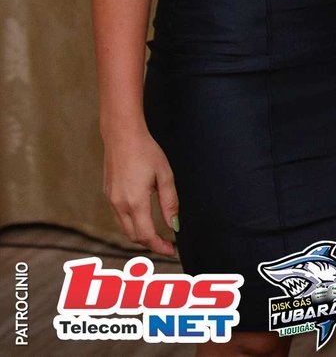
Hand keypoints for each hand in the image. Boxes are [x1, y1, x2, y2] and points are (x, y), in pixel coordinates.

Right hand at [102, 126, 178, 255]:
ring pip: (125, 229)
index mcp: (135, 202)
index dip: (160, 247)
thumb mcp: (165, 176)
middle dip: (151, 244)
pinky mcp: (108, 195)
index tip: (172, 252)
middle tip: (168, 245)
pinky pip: (119, 217)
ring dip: (140, 235)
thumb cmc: (146, 152)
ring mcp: (111, 200)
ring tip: (158, 235)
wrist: (122, 136)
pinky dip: (132, 224)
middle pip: (134, 236)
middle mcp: (119, 205)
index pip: (147, 235)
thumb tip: (174, 225)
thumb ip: (170, 203)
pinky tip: (144, 219)